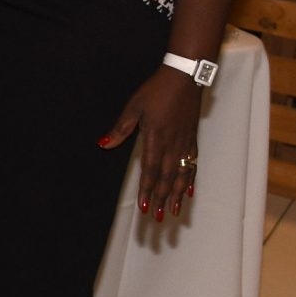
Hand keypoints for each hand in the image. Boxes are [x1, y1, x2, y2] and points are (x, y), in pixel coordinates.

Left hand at [100, 65, 201, 222]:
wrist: (184, 78)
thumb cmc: (155, 91)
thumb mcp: (133, 107)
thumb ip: (120, 129)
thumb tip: (103, 144)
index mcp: (155, 138)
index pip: (149, 170)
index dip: (146, 190)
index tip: (142, 207)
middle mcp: (172, 145)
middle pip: (165, 178)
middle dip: (159, 199)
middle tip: (156, 218)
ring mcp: (184, 143)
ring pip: (180, 175)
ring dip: (175, 195)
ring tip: (172, 213)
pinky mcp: (192, 140)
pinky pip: (192, 165)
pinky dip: (190, 180)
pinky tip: (189, 192)